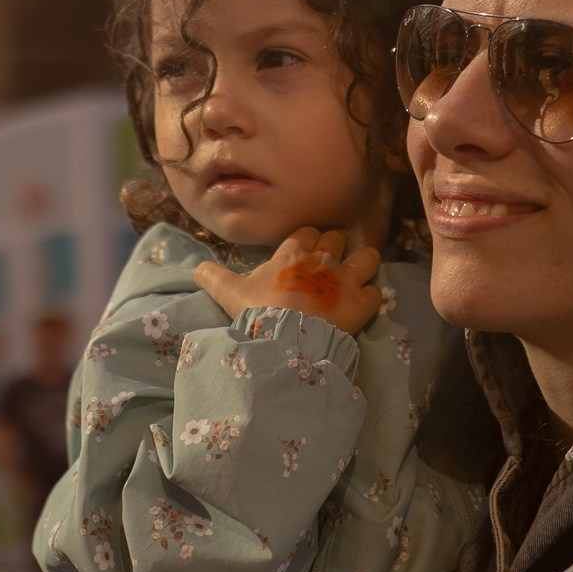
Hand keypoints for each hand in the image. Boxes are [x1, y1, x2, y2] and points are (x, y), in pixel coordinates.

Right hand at [194, 229, 383, 333]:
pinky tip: (362, 305)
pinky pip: (376, 292)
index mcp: (294, 252)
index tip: (305, 250)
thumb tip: (196, 268)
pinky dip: (370, 298)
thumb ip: (214, 277)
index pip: (308, 231)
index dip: (309, 239)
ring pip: (369, 256)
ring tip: (356, 276)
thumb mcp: (230, 293)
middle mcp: (324, 259)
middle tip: (329, 263)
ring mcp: (346, 280)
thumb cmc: (257, 313)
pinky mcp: (362, 303)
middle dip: (336, 247)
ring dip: (364, 264)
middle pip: (338, 238)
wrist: (284, 341)